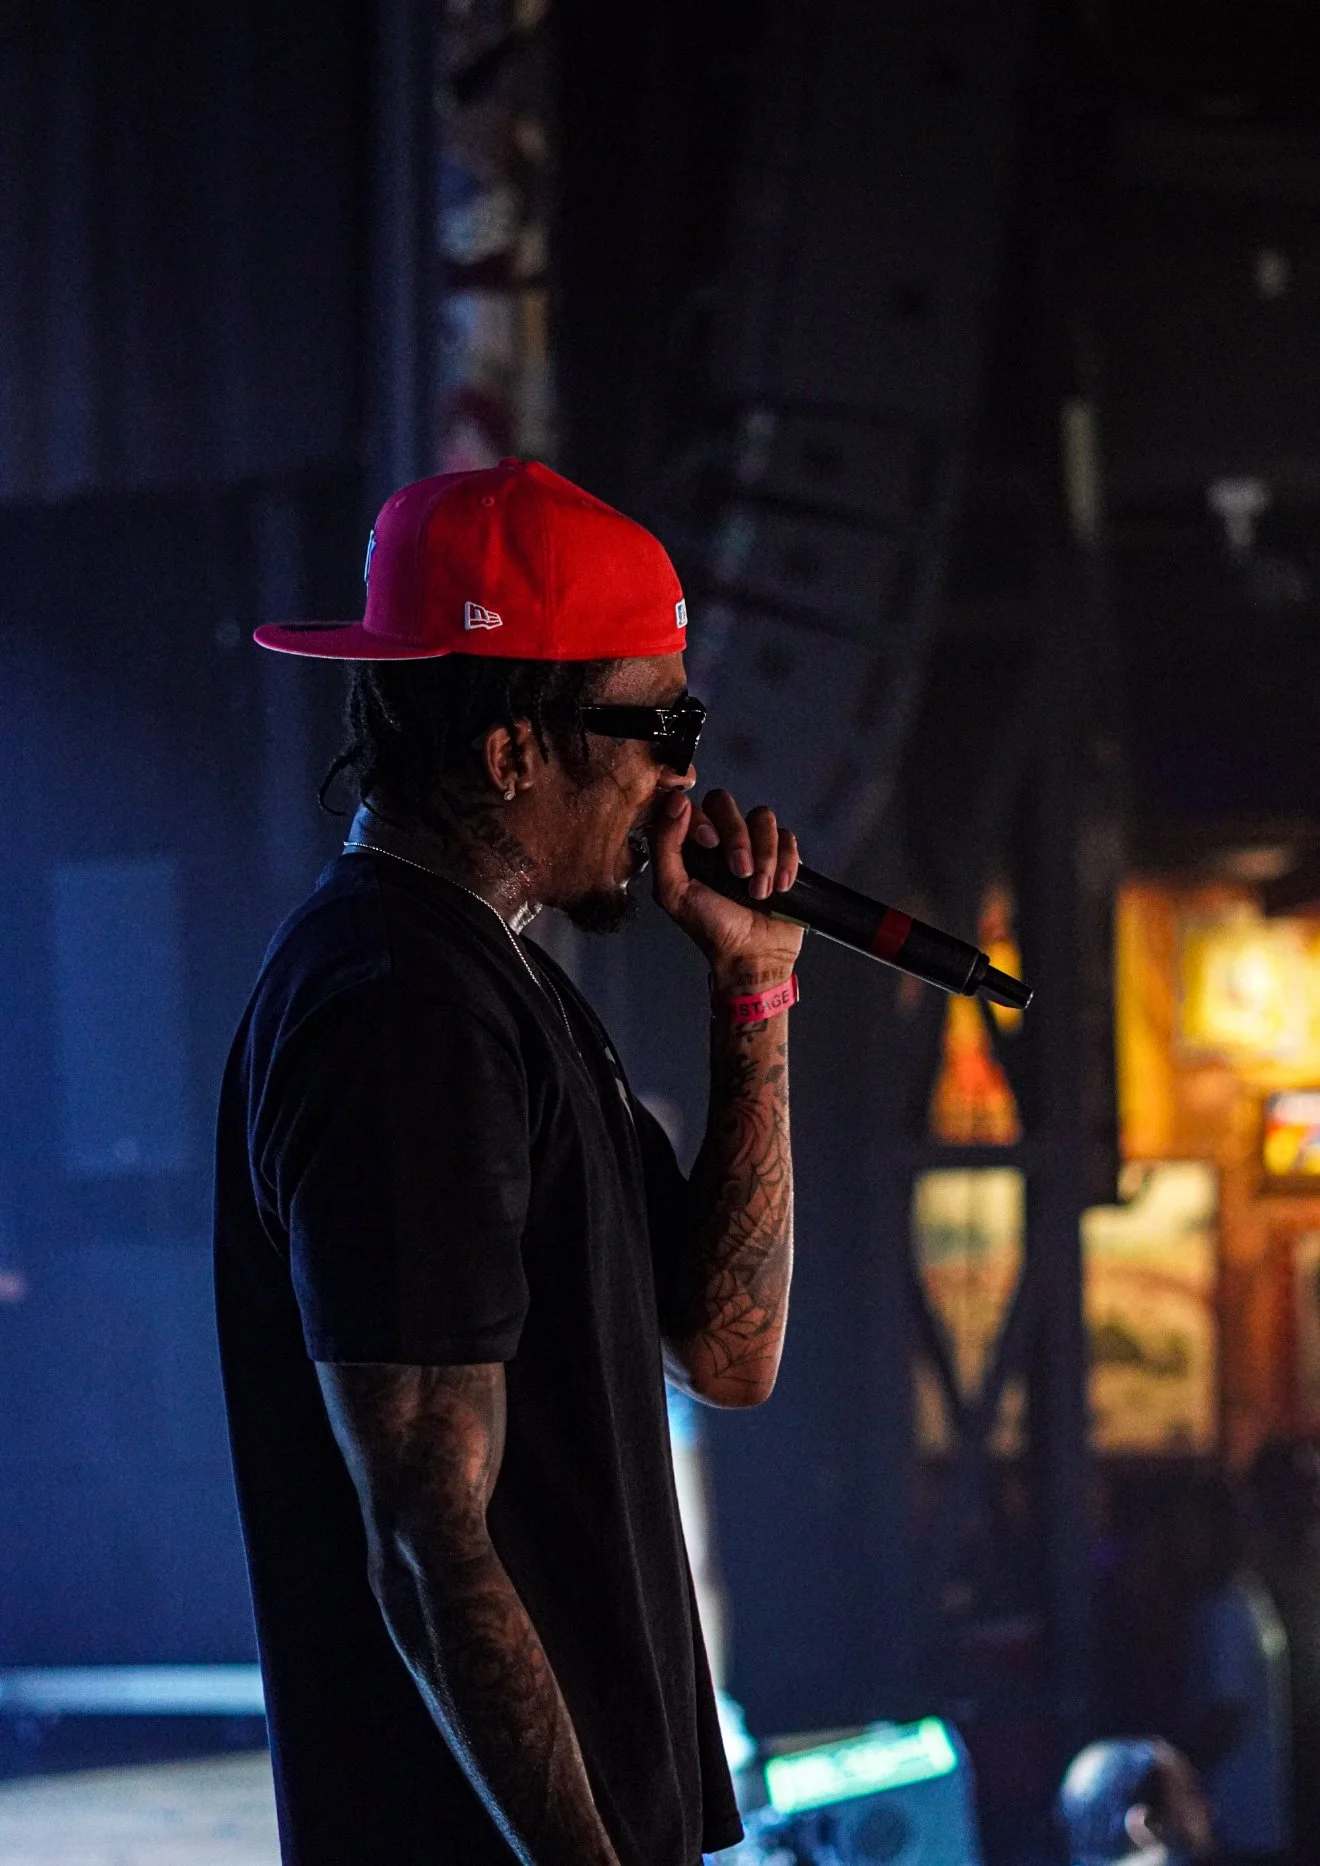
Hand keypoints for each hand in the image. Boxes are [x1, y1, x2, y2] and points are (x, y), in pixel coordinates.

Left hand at [649, 787, 804, 987]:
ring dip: (764, 856)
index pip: (695, 804)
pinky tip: (779, 888)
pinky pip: (788, 838)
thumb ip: (665, 846)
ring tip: (759, 891)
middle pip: (728, 804)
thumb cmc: (711, 929)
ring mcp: (754, 846)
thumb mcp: (674, 891)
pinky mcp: (782, 856)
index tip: (708, 844)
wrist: (753, 955)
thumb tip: (675, 803)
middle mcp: (722, 840)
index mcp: (693, 845)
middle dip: (737, 837)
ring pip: (763, 818)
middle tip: (739, 872)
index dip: (705, 818)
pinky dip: (785, 863)